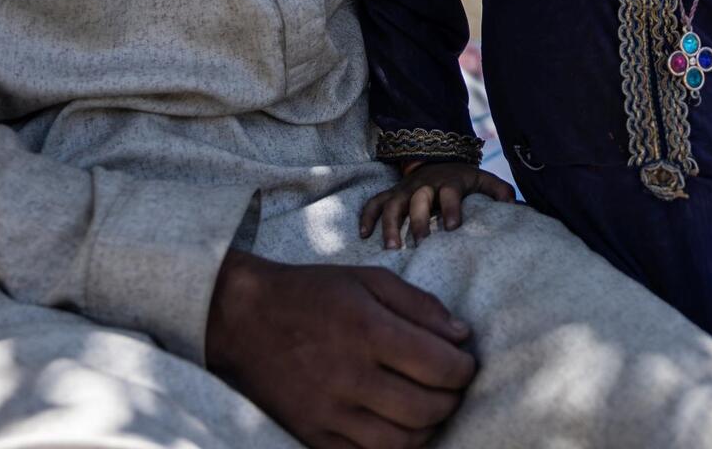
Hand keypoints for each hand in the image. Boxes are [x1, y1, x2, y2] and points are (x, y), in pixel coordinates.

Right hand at [206, 250, 475, 448]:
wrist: (244, 319)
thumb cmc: (313, 292)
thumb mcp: (369, 279)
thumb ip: (420, 305)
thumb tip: (462, 336)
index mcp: (368, 331)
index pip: (438, 366)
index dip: (464, 369)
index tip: (466, 362)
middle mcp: (350, 376)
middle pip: (425, 410)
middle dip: (452, 400)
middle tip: (453, 386)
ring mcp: (329, 413)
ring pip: (401, 444)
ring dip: (428, 429)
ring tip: (430, 407)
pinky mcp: (312, 436)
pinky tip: (400, 427)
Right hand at [360, 161, 515, 248]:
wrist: (438, 158)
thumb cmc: (462, 179)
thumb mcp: (482, 179)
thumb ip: (499, 191)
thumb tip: (514, 206)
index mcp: (449, 182)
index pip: (450, 193)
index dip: (451, 208)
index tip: (453, 228)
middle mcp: (425, 186)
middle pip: (419, 201)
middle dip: (419, 221)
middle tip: (420, 244)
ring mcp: (405, 190)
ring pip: (393, 204)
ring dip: (391, 224)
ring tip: (391, 248)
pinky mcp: (391, 194)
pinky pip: (374, 202)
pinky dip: (367, 216)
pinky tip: (363, 235)